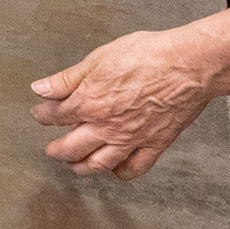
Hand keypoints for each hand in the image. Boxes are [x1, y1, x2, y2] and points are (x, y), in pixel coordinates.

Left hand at [29, 25, 217, 180]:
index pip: (56, 116)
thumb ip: (67, 78)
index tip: (40, 114)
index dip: (43, 115)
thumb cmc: (149, 56)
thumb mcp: (98, 58)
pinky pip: (134, 168)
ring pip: (99, 163)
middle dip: (56, 149)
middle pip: (71, 147)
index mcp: (90, 102)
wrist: (188, 65)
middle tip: (51, 149)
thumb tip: (41, 88)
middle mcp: (107, 126)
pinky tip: (114, 169)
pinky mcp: (155, 144)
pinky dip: (121, 172)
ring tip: (74, 166)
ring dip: (81, 167)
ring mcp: (131, 139)